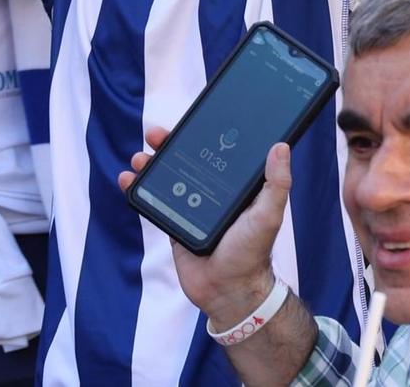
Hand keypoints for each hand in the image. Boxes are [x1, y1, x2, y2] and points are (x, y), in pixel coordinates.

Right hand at [120, 130, 294, 327]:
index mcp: (236, 184)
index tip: (190, 119)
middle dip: (169, 143)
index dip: (203, 133)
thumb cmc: (253, 253)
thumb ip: (276, 183)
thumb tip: (281, 146)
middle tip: (155, 133)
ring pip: (167, 176)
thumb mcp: (269, 214)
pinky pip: (153, 201)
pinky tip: (127, 179)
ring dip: (149, 163)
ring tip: (139, 157)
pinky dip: (138, 189)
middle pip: (187, 158)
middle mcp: (213, 190)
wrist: (227, 291)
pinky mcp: (174, 222)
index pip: (218, 150)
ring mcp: (191, 205)